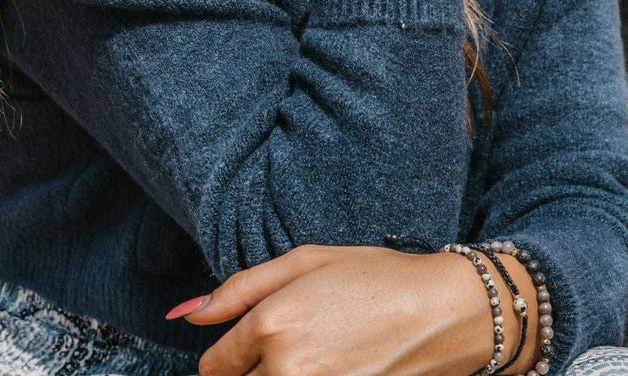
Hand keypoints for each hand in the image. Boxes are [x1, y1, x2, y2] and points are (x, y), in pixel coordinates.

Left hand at [174, 244, 494, 375]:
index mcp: (271, 326)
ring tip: (313, 356)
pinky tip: (333, 367)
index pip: (213, 367)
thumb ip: (239, 289)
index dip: (228, 356)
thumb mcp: (304, 261)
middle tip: (289, 350)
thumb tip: (185, 313)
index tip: (251, 347)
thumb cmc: (373, 277)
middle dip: (250, 374)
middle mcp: (286, 372)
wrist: (442, 313)